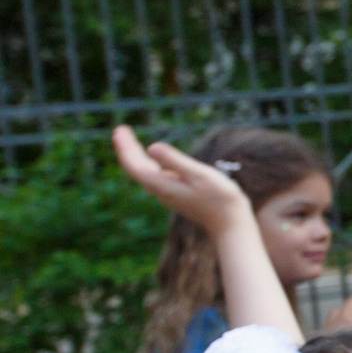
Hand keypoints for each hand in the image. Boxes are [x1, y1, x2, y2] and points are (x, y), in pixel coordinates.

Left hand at [111, 125, 251, 230]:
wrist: (230, 223)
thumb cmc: (220, 198)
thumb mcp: (199, 175)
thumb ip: (175, 161)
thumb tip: (151, 147)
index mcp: (162, 185)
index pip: (135, 165)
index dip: (125, 147)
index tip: (119, 130)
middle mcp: (161, 190)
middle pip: (136, 168)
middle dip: (127, 148)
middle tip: (120, 130)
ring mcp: (168, 193)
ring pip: (145, 172)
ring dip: (136, 155)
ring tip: (129, 141)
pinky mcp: (177, 194)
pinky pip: (155, 176)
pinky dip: (148, 163)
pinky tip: (150, 159)